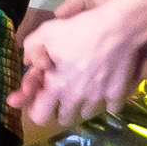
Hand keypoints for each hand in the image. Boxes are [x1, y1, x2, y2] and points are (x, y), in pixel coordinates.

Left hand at [15, 0, 146, 129]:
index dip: (37, 109)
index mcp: (56, 85)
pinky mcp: (116, 92)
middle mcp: (76, 96)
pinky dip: (107, 103)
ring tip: (84, 89)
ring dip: (82, 105)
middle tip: (63, 91)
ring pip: (86, 113)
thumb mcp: (45, 32)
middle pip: (64, 118)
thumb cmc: (79, 29)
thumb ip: (31, 49)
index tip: (41, 98)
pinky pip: (111, 108)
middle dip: (60, 108)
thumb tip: (29, 63)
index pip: (40, 116)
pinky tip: (105, 91)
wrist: (117, 28)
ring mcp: (97, 96)